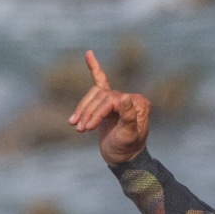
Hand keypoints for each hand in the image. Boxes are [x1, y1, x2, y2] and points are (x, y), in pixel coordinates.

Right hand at [68, 50, 150, 165]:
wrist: (123, 159)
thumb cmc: (127, 149)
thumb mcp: (128, 136)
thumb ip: (129, 117)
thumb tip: (124, 96)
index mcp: (138, 104)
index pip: (111, 100)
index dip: (97, 113)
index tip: (87, 127)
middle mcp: (130, 98)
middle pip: (101, 97)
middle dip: (88, 112)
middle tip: (80, 129)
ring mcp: (119, 99)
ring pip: (94, 95)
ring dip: (83, 108)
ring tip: (75, 125)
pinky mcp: (109, 102)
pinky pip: (100, 81)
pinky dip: (94, 68)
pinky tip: (88, 54)